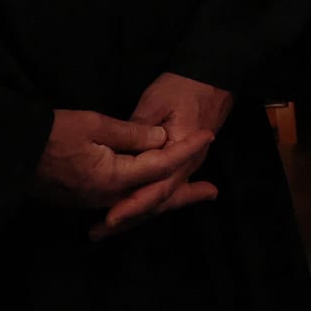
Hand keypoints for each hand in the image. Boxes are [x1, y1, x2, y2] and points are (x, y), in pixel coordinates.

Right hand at [33, 109, 208, 212]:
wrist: (9, 152)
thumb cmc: (51, 133)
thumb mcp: (94, 125)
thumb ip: (132, 134)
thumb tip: (162, 140)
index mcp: (112, 179)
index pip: (159, 166)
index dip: (185, 149)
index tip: (208, 136)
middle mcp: (105, 197)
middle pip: (153, 196)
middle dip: (185, 194)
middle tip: (213, 192)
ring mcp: (92, 201)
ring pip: (138, 200)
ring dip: (167, 196)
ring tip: (194, 193)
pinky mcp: (82, 198)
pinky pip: (122, 200)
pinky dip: (143, 196)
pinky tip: (152, 190)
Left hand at [91, 72, 231, 238]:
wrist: (213, 77)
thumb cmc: (184, 87)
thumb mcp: (157, 102)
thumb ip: (138, 130)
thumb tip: (117, 153)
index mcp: (183, 153)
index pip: (158, 187)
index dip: (134, 204)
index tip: (110, 218)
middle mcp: (187, 167)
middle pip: (159, 201)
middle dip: (129, 219)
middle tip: (98, 233)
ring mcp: (186, 167)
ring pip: (161, 199)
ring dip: (135, 216)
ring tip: (106, 231)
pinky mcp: (182, 164)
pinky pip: (163, 190)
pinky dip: (146, 203)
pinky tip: (129, 215)